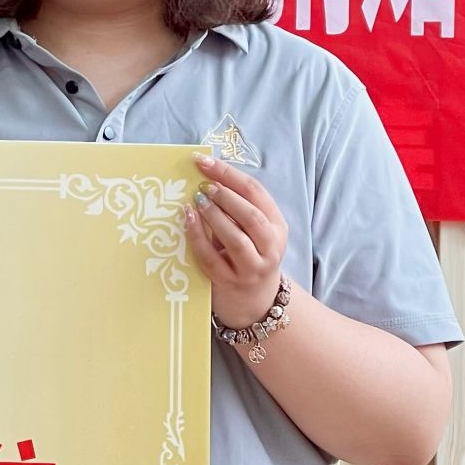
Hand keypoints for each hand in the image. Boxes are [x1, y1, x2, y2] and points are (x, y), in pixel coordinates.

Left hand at [184, 153, 288, 327]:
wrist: (255, 303)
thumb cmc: (249, 256)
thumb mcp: (254, 232)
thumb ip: (237, 208)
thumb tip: (204, 174)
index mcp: (277, 227)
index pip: (256, 193)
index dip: (229, 174)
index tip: (204, 161)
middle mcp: (270, 247)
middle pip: (251, 215)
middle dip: (225, 195)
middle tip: (203, 184)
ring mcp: (251, 267)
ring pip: (236, 238)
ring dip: (214, 215)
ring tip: (197, 199)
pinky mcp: (230, 282)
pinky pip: (211, 257)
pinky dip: (197, 236)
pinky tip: (187, 219)